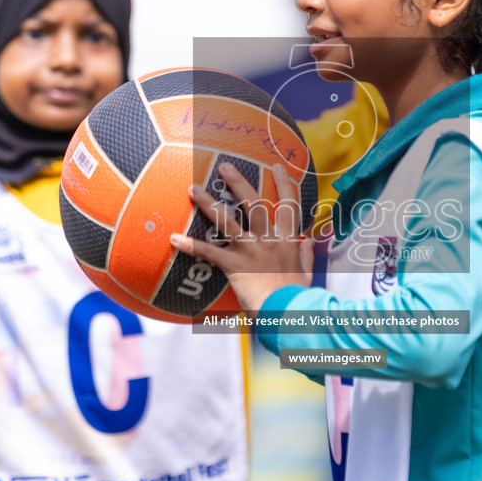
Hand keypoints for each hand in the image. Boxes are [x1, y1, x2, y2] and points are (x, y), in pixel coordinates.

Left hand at [170, 162, 311, 314]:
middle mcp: (269, 239)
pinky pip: (209, 252)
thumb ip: (305, 254)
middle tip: (224, 166)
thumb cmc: (297, 297)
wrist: (286, 314)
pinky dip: (191, 246)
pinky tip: (174, 238)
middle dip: (239, 182)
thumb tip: (307, 240)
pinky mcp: (234, 266)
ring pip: (227, 220)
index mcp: (288, 240)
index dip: (284, 183)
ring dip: (208, 203)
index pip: (289, 205)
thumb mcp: (306, 273)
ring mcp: (250, 251)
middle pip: (254, 203)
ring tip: (193, 188)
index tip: (277, 166)